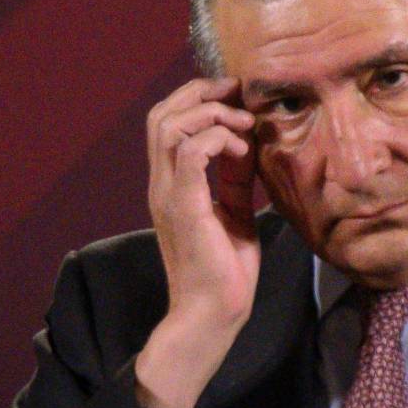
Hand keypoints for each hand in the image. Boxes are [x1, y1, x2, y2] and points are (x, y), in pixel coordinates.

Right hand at [135, 76, 258, 407]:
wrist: (213, 315)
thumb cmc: (225, 270)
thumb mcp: (234, 212)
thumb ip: (234, 179)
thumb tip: (246, 144)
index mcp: (170, 184)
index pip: (166, 121)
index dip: (197, 98)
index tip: (236, 98)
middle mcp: (162, 184)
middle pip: (162, 114)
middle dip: (201, 93)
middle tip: (238, 97)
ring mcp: (169, 194)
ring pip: (171, 125)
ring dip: (212, 114)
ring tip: (243, 126)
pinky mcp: (185, 207)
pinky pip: (192, 152)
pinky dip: (218, 138)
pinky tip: (242, 151)